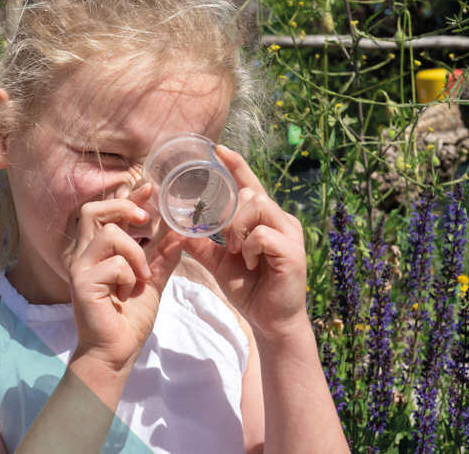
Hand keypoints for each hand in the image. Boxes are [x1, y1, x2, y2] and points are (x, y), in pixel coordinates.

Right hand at [66, 184, 183, 372]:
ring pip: (110, 235)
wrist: (116, 352)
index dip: (128, 197)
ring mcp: (81, 267)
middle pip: (94, 210)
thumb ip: (163, 256)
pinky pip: (114, 264)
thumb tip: (181, 232)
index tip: (151, 187)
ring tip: (140, 279)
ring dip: (135, 254)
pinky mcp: (82, 282)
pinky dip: (129, 278)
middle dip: (123, 208)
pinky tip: (126, 296)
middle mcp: (85, 254)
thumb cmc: (129, 318)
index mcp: (99, 251)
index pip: (108, 212)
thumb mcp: (152, 281)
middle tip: (146, 221)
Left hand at [181, 145, 307, 339]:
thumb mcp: (217, 262)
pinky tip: (249, 261)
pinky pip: (263, 234)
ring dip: (237, 227)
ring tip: (235, 250)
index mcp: (263, 219)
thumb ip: (201, 242)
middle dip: (229, 212)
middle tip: (224, 239)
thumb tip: (176, 227)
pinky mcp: (293, 252)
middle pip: (250, 193)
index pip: (248, 184)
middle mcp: (280, 220)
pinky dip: (249, 246)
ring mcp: (289, 234)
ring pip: (257, 205)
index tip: (218, 149)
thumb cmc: (248, 288)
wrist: (270, 320)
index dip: (235, 165)